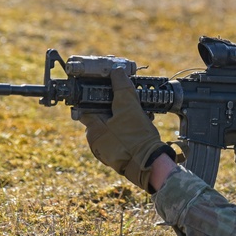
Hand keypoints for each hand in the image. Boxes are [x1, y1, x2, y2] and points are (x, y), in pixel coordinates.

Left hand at [79, 66, 172, 192]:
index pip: (85, 107)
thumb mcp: (129, 107)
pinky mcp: (117, 156)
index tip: (105, 90)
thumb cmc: (136, 137)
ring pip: (111, 127)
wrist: (150, 163)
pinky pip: (119, 137)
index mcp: (93, 130)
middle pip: (100, 116)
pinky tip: (140, 125)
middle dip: (113, 107)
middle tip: (127, 101)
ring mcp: (106, 151)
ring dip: (122, 118)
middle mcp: (95, 142)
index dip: (95, 96)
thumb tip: (117, 72)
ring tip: (138, 114)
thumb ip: (121, 88)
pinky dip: (127, 130)